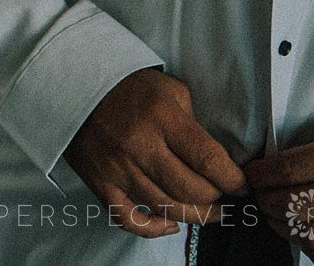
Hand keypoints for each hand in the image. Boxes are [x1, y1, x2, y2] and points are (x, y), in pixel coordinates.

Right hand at [64, 69, 247, 237]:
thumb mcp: (169, 90)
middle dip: (216, 198)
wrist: (73, 84)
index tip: (241, 184)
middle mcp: (139, 145)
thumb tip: (215, 160)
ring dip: (195, 215)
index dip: (234, 180)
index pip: (209, 161)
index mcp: (161, 117)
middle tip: (222, 195)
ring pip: (168, 209)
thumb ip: (194, 122)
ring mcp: (117, 167)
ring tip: (207, 211)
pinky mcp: (99, 182)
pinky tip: (171, 224)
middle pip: (192, 191)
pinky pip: (129, 219)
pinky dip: (154, 229)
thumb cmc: (128, 86)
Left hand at [246, 123, 313, 253]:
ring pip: (313, 235)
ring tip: (278, 219)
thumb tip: (275, 169)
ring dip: (285, 229)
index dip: (259, 176)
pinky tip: (309, 243)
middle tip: (260, 198)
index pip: (287, 169)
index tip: (249, 176)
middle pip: (293, 205)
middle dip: (267, 203)